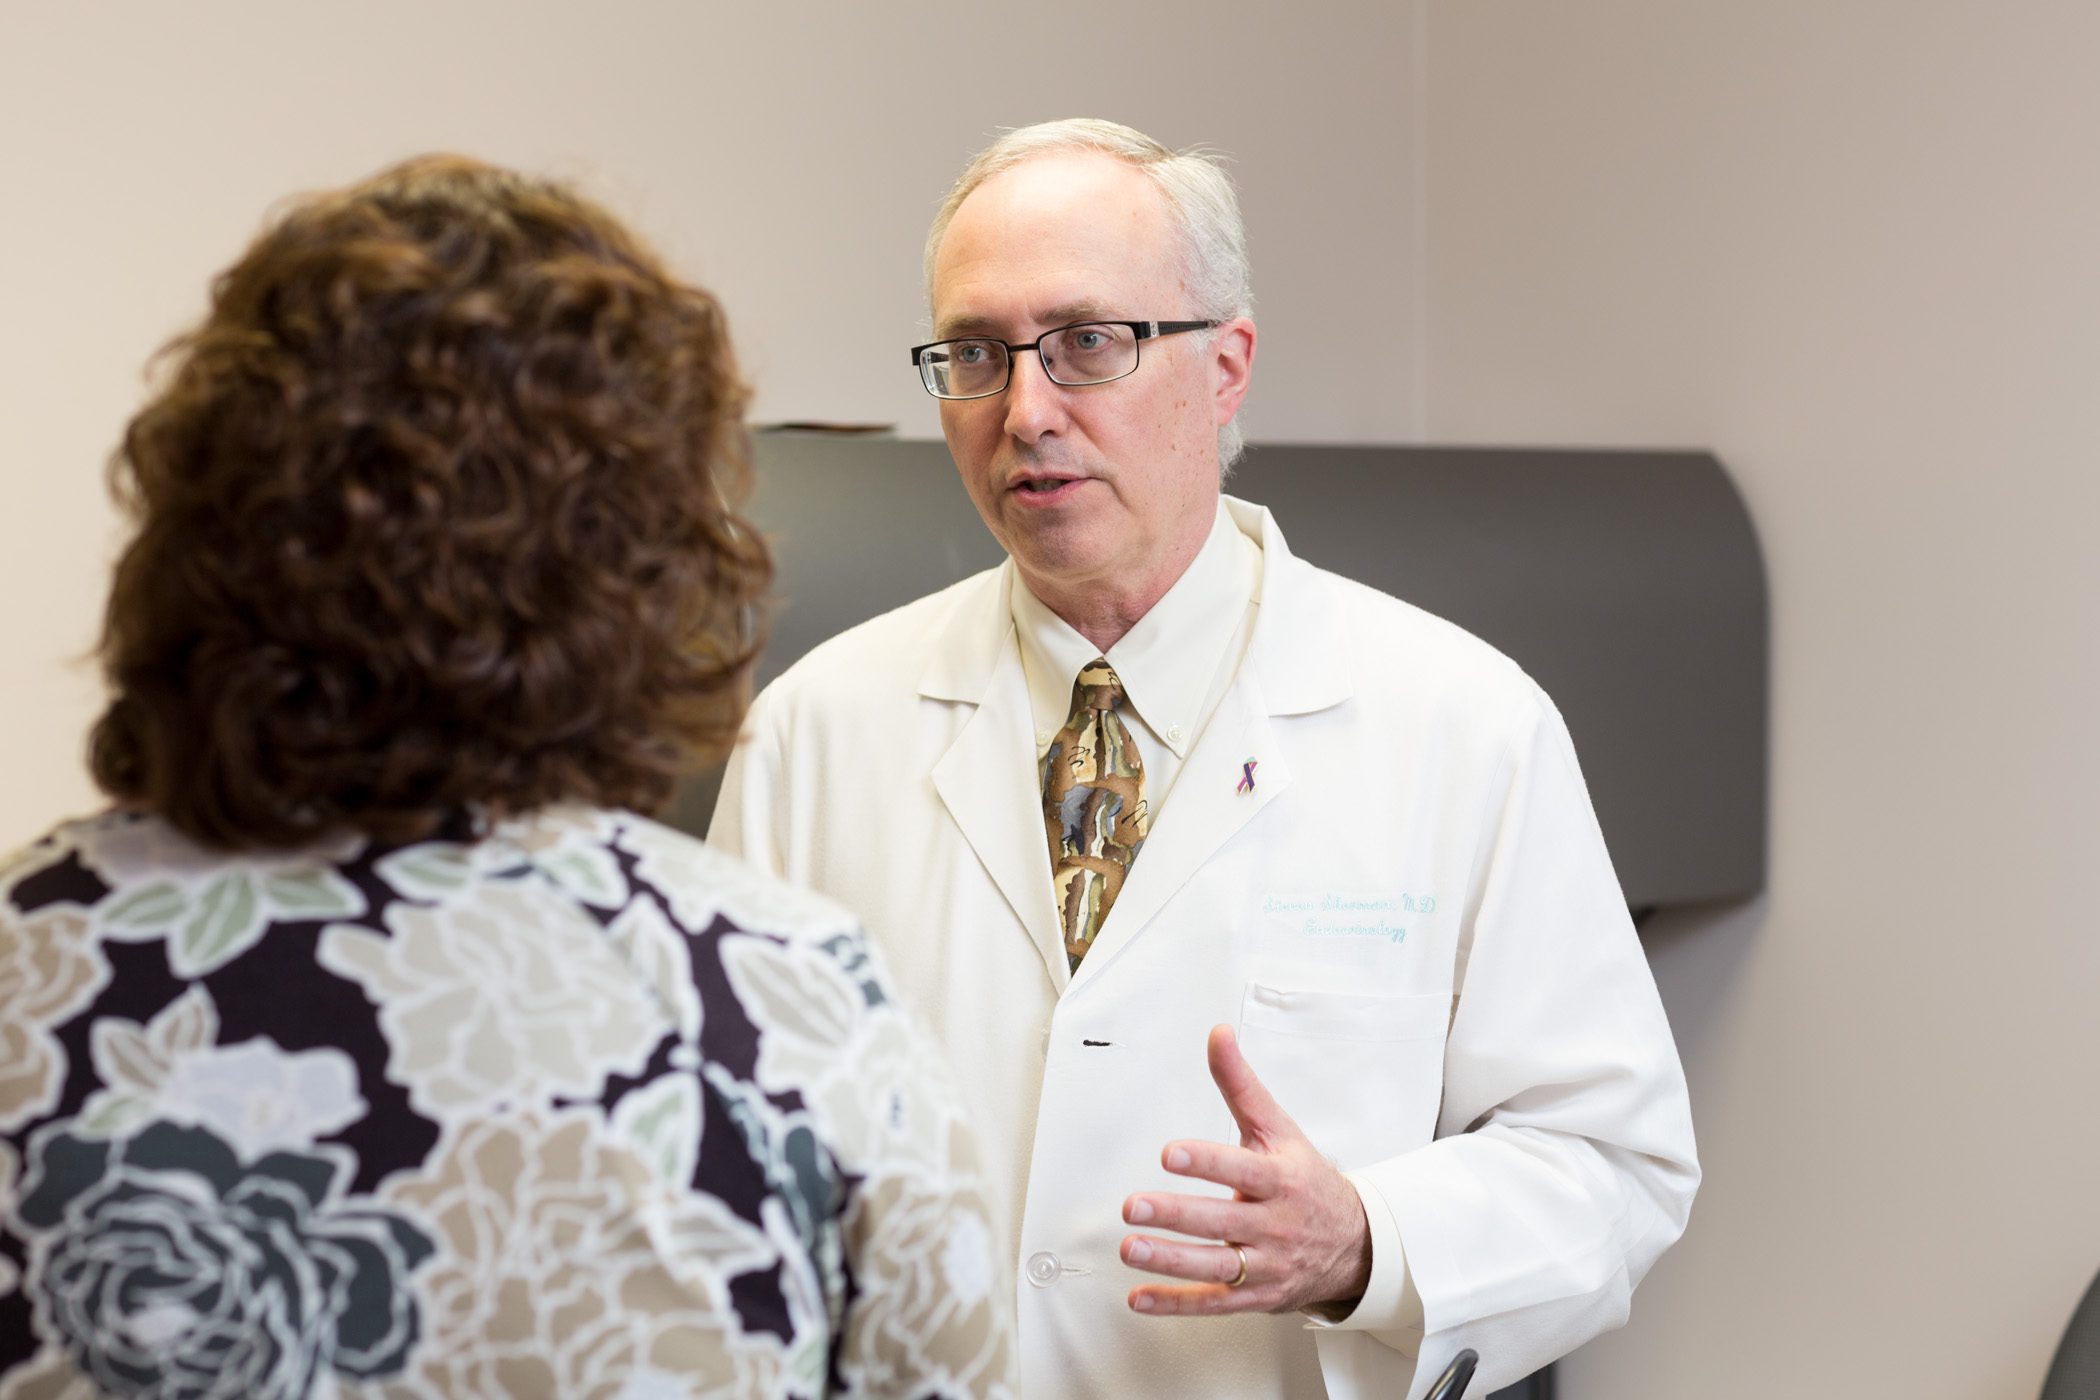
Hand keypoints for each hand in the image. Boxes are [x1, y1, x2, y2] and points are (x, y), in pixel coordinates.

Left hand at [1121, 1024, 1371, 1315]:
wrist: (1354, 1243)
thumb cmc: (1305, 1180)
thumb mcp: (1278, 1128)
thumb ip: (1241, 1085)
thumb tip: (1217, 1035)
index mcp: (1279, 1179)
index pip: (1241, 1170)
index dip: (1206, 1162)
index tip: (1170, 1153)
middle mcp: (1273, 1224)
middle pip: (1221, 1221)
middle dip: (1175, 1215)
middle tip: (1134, 1205)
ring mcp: (1265, 1264)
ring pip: (1215, 1266)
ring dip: (1168, 1261)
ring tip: (1129, 1248)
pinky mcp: (1255, 1296)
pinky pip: (1213, 1303)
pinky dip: (1175, 1303)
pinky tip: (1139, 1297)